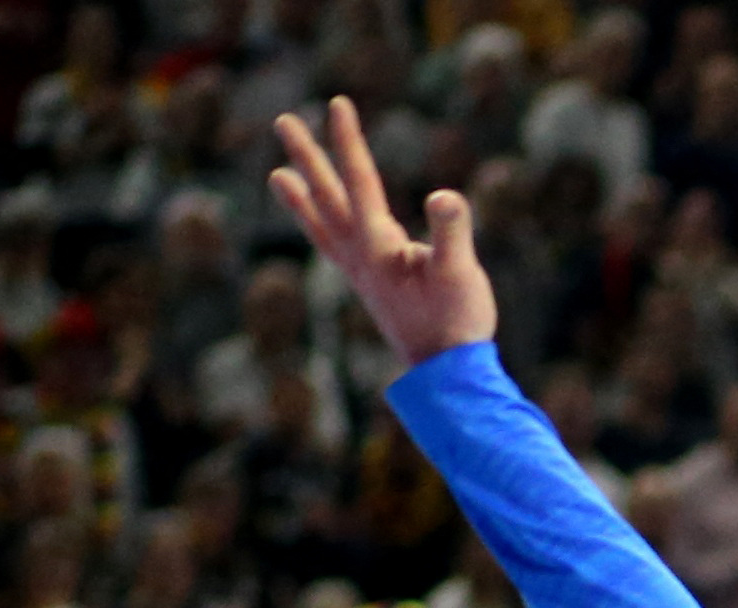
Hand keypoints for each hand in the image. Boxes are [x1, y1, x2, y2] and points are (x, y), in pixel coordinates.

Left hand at [268, 98, 496, 369]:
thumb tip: (444, 196)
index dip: (348, 141)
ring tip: (276, 175)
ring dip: (299, 197)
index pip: (359, 181)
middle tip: (284, 121)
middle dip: (308, 157)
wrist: (445, 373)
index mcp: (377, 245)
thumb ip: (451, 232)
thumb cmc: (457, 322)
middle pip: (326, 195)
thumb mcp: (461, 273)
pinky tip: (320, 225)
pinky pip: (333, 247)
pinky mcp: (369, 287)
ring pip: (321, 224)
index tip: (337, 104)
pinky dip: (318, 228)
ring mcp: (360, 272)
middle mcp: (358, 255)